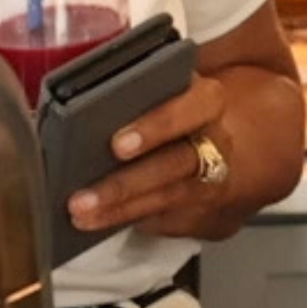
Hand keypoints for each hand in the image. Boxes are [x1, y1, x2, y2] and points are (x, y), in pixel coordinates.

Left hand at [67, 69, 267, 243]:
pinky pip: (164, 221)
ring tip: (80, 212)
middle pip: (175, 165)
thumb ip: (139, 87)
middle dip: (126, 184)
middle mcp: (215, 144)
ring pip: (168, 199)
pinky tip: (96, 220)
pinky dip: (127, 220)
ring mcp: (212, 183)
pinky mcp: (203, 214)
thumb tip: (85, 92)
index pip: (195, 108)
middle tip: (82, 196)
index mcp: (206, 102)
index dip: (158, 126)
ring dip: (120, 209)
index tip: (118, 144)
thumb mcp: (167, 89)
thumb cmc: (175, 111)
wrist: (225, 151)